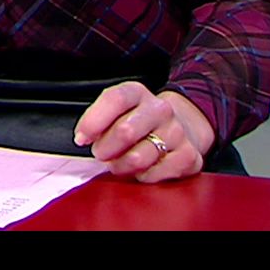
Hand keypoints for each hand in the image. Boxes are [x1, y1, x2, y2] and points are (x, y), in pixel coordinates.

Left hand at [73, 84, 215, 182]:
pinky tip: (142, 168)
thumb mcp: (117, 110)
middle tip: (101, 153)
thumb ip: (97, 119)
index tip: (81, 138)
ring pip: (138, 158)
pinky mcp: (189, 156)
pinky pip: (154, 174)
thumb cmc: (138, 120)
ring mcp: (177, 132)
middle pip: (125, 131)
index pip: (114, 99)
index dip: (93, 121)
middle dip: (105, 149)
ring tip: (119, 163)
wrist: (181, 126)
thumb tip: (82, 137)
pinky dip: (142, 176)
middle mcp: (160, 109)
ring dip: (120, 166)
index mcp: (137, 92)